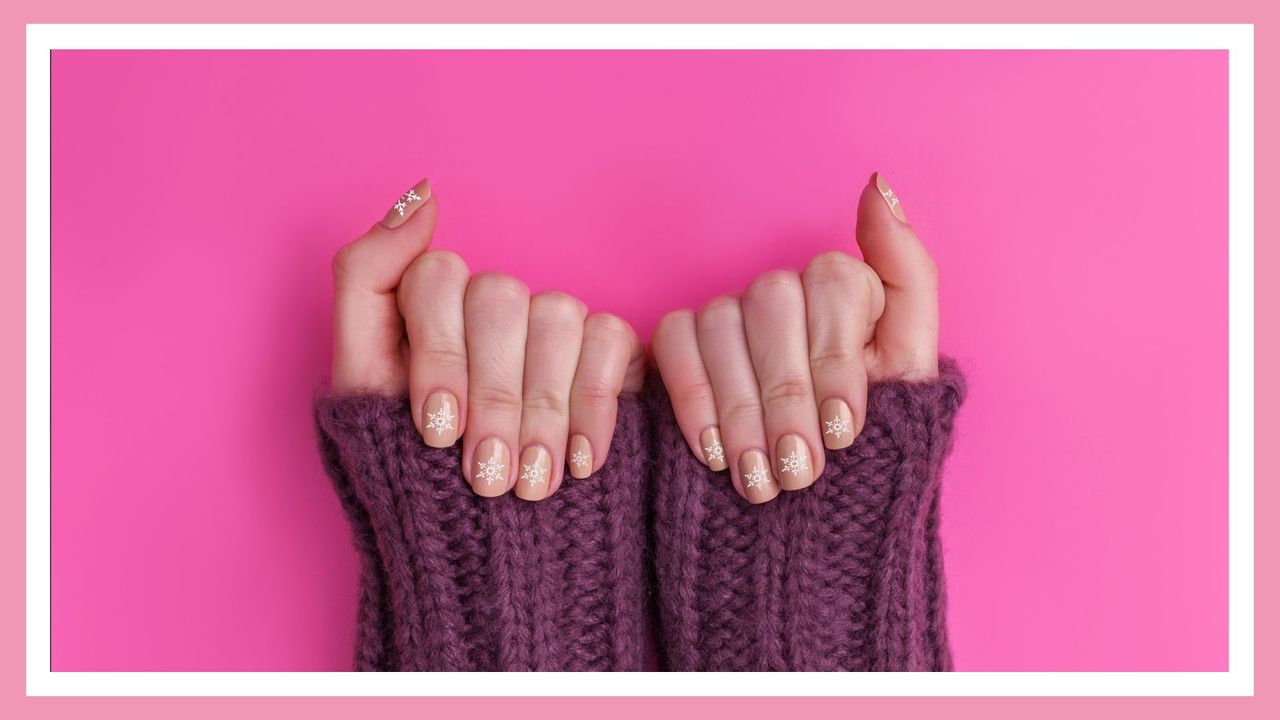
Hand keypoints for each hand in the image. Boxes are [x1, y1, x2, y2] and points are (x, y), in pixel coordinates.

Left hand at [330, 177, 645, 499]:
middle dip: (493, 397)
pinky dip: (594, 406)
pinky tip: (577, 464)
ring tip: (529, 484)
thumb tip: (419, 194)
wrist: (486, 559)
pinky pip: (611, 340)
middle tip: (486, 474)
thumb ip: (366, 278)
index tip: (436, 429)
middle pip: (502, 296)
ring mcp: (553, 325)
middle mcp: (493, 307)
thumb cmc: (414, 477)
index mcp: (430, 306)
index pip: (439, 278)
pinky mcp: (609, 353)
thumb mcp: (361, 385)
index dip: (441, 353)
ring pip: (557, 315)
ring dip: (542, 411)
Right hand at [651, 173, 938, 502]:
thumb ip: (907, 274)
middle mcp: (783, 292)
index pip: (832, 284)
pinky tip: (713, 452)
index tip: (844, 432)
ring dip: (740, 408)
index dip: (835, 359)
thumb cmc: (871, 440)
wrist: (822, 509)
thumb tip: (876, 184)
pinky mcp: (679, 341)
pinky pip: (673, 341)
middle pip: (773, 303)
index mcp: (842, 290)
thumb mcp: (909, 369)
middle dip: (787, 396)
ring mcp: (728, 312)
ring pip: (721, 322)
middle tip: (799, 469)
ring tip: (760, 478)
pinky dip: (692, 398)